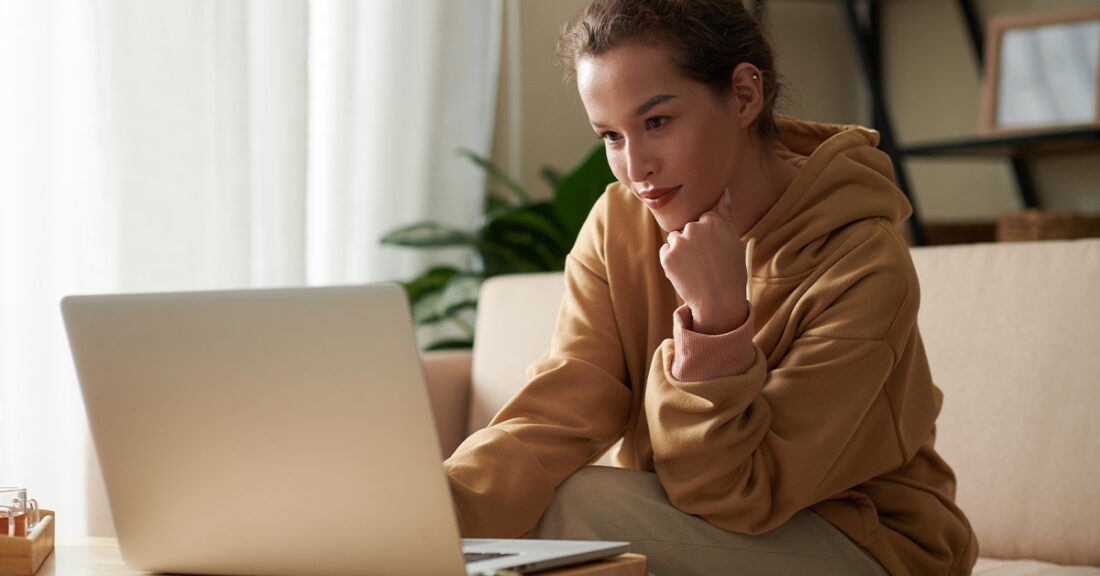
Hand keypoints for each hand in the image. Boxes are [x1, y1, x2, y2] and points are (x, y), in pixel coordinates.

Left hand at [658, 189, 749, 334]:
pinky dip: (672, 261)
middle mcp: (695, 228)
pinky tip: (686, 272)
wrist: (719, 301)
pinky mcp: (667, 256)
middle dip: (693, 242)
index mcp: (713, 220)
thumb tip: (723, 191)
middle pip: (687, 227)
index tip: (714, 250)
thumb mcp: (733, 239)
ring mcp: (680, 242)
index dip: (708, 236)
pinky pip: (666, 251)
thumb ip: (725, 213)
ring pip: (675, 239)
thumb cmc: (730, 270)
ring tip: (696, 267)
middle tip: (706, 261)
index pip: (702, 218)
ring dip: (681, 250)